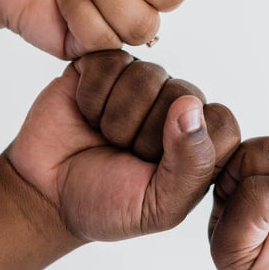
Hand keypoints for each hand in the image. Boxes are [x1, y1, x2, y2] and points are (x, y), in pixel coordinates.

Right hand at [7, 51, 239, 242]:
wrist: (46, 194)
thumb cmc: (107, 204)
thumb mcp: (158, 207)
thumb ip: (190, 166)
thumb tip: (191, 106)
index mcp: (202, 142)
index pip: (222, 123)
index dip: (186, 148)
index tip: (156, 173)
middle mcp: (178, 106)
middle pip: (183, 93)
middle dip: (143, 134)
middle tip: (123, 153)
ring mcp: (142, 82)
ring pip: (146, 75)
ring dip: (115, 116)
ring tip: (104, 135)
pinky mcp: (106, 64)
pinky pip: (109, 62)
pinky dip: (91, 96)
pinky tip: (86, 114)